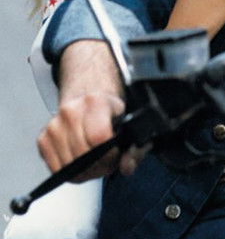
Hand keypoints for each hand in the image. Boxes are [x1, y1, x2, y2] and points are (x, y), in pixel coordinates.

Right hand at [37, 40, 145, 180]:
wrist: (89, 97)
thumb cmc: (111, 112)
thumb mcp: (131, 124)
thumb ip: (136, 148)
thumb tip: (127, 167)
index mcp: (95, 102)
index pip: (99, 137)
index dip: (110, 153)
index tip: (116, 153)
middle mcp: (71, 111)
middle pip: (83, 155)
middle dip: (100, 165)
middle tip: (109, 159)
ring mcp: (54, 124)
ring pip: (69, 166)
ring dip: (86, 171)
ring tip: (97, 160)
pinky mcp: (43, 138)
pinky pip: (56, 168)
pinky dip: (72, 172)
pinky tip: (83, 161)